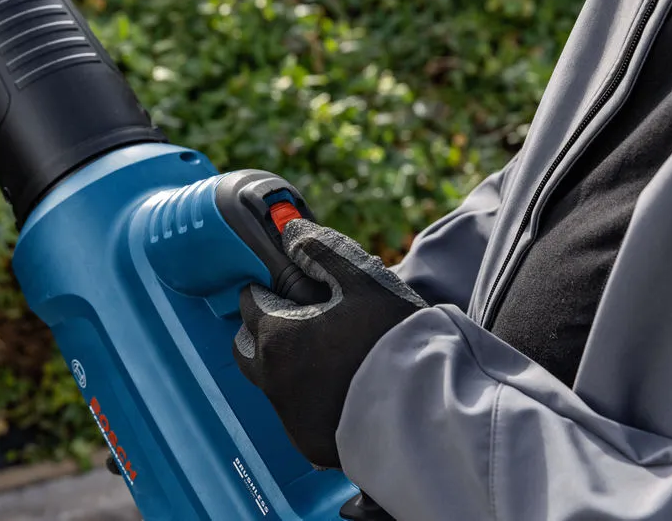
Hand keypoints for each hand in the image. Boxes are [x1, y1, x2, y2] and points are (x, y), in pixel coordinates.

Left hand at [233, 219, 426, 468]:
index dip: (269, 288)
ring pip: (267, 378)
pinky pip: (292, 410)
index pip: (249, 301)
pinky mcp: (307, 440)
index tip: (291, 287)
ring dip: (282, 361)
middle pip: (246, 345)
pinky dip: (304, 394)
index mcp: (277, 335)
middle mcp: (272, 377)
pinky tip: (337, 384)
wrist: (425, 407)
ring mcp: (288, 414)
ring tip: (322, 351)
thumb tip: (291, 232)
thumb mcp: (363, 280)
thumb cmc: (392, 337)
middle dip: (262, 327)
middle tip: (298, 318)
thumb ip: (322, 251)